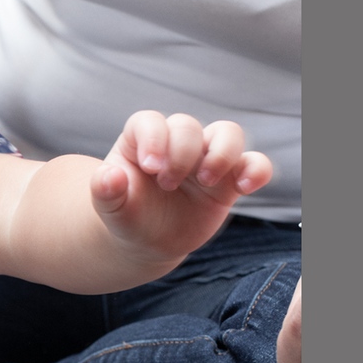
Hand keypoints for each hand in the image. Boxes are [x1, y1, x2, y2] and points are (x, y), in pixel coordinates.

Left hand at [92, 112, 272, 265]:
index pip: (149, 122)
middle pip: (187, 125)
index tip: (151, 167)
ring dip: (221, 153)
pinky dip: (257, 170)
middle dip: (181, 153)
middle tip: (167, 185)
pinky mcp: (229, 180)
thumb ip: (105, 191)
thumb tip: (108, 176)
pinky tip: (245, 188)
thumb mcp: (111, 208)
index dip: (153, 138)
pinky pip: (254, 163)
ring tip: (207, 182)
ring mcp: (204, 158)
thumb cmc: (127, 215)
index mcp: (141, 141)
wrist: (147, 240)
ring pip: (227, 132)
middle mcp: (175, 143)